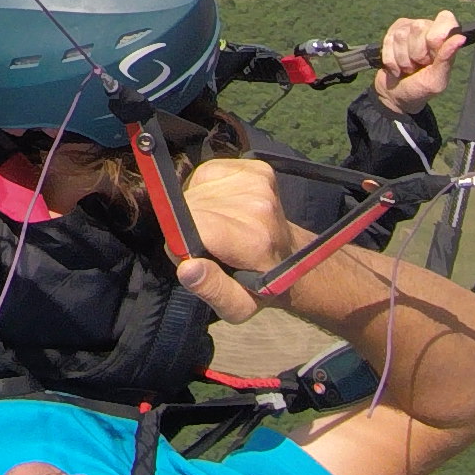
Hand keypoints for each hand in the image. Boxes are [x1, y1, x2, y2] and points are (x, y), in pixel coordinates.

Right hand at [167, 156, 293, 322]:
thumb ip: (211, 289)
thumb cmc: (261, 285)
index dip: (182, 239)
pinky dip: (207, 189)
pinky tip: (222, 206)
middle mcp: (259, 206)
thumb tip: (187, 267)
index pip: (196, 224)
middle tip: (210, 246)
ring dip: (198, 209)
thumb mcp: (238, 306)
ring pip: (197, 190)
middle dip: (189, 225)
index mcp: (254, 241)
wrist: (292, 258)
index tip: (192, 256)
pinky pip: (208, 173)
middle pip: (192, 206)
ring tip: (219, 228)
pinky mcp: (258, 168)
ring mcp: (260, 184)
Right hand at [373, 11, 467, 115]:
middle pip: (418, 27)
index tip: (433, 54)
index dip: (437, 35)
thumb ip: (447, 58)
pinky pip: (387, 41)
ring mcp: (408, 29)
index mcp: (446, 37)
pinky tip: (397, 67)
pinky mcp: (392, 33)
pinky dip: (391, 60)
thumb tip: (460, 37)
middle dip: (416, 53)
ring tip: (409, 68)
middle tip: (420, 65)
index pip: (446, 18)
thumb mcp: (437, 79)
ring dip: (403, 60)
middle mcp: (428, 28)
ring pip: (400, 35)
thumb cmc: (421, 88)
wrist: (396, 96)